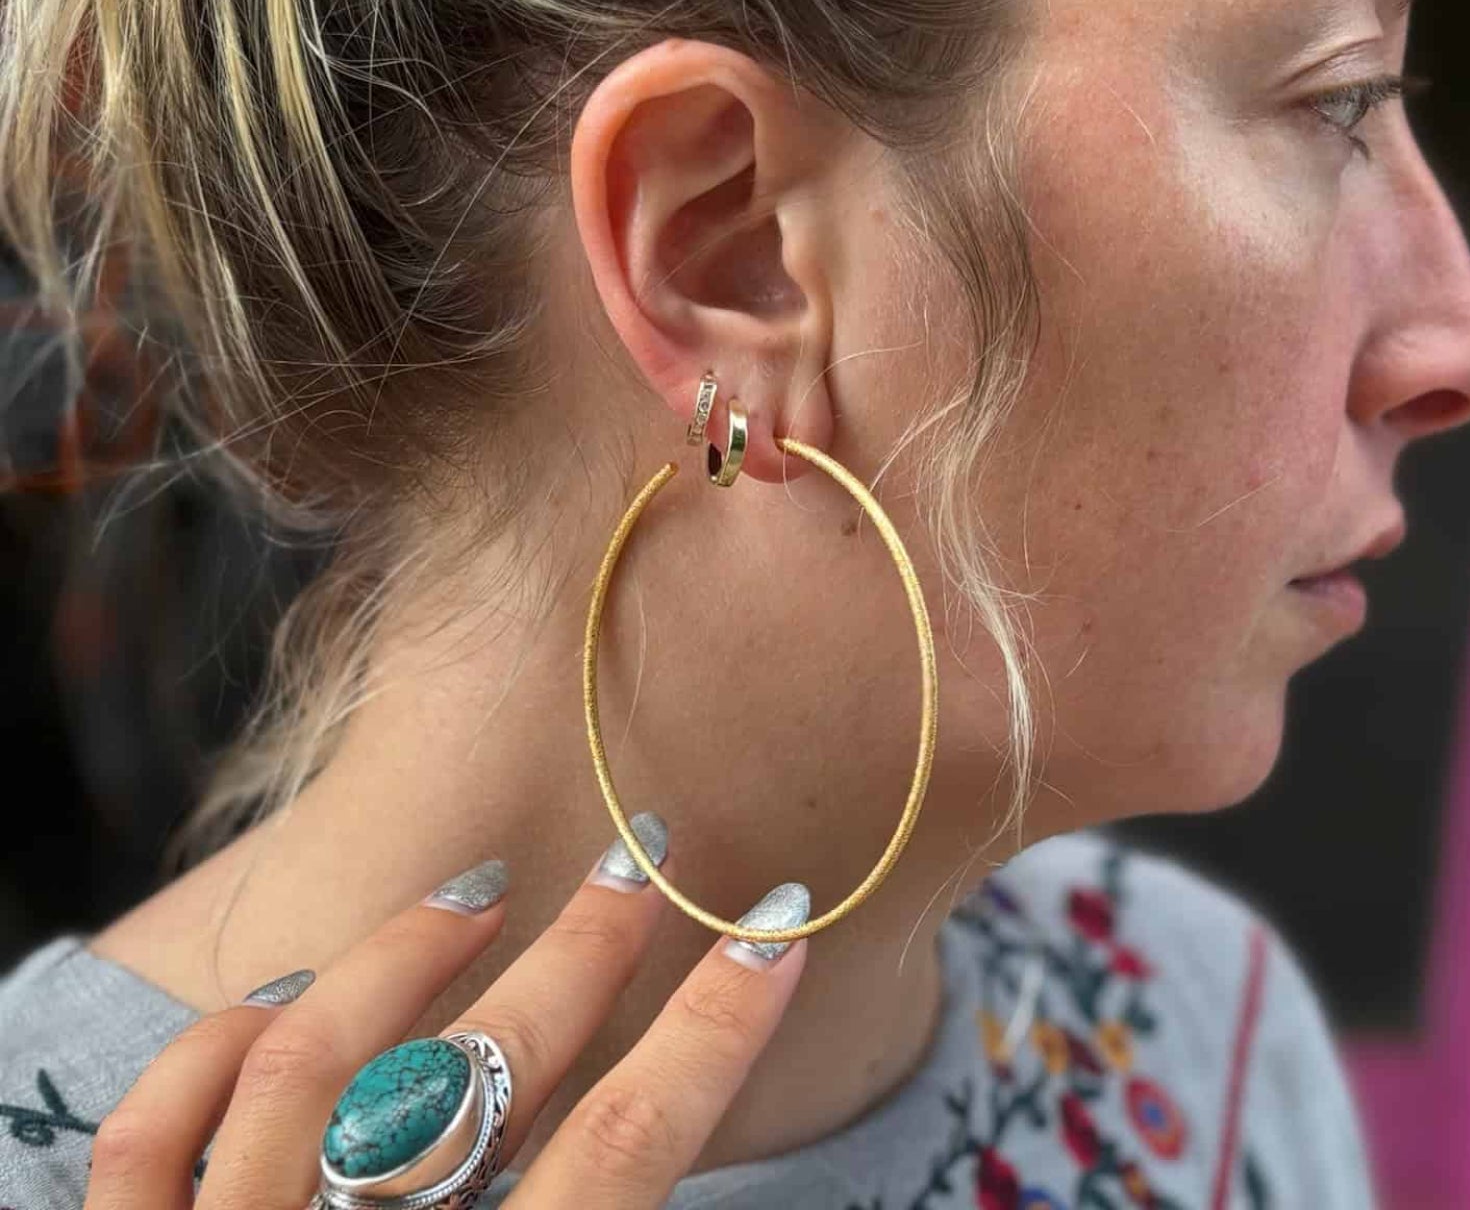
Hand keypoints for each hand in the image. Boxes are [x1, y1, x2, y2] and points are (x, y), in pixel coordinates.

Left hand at [83, 817, 808, 1208]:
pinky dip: (216, 1047)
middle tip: (642, 860)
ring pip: (310, 1069)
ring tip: (485, 886)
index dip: (713, 1033)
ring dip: (409, 958)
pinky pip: (149, 1137)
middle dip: (583, 955)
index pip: (625, 1152)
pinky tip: (291, 997)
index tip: (775, 935)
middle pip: (485, 1082)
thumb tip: (671, 1155)